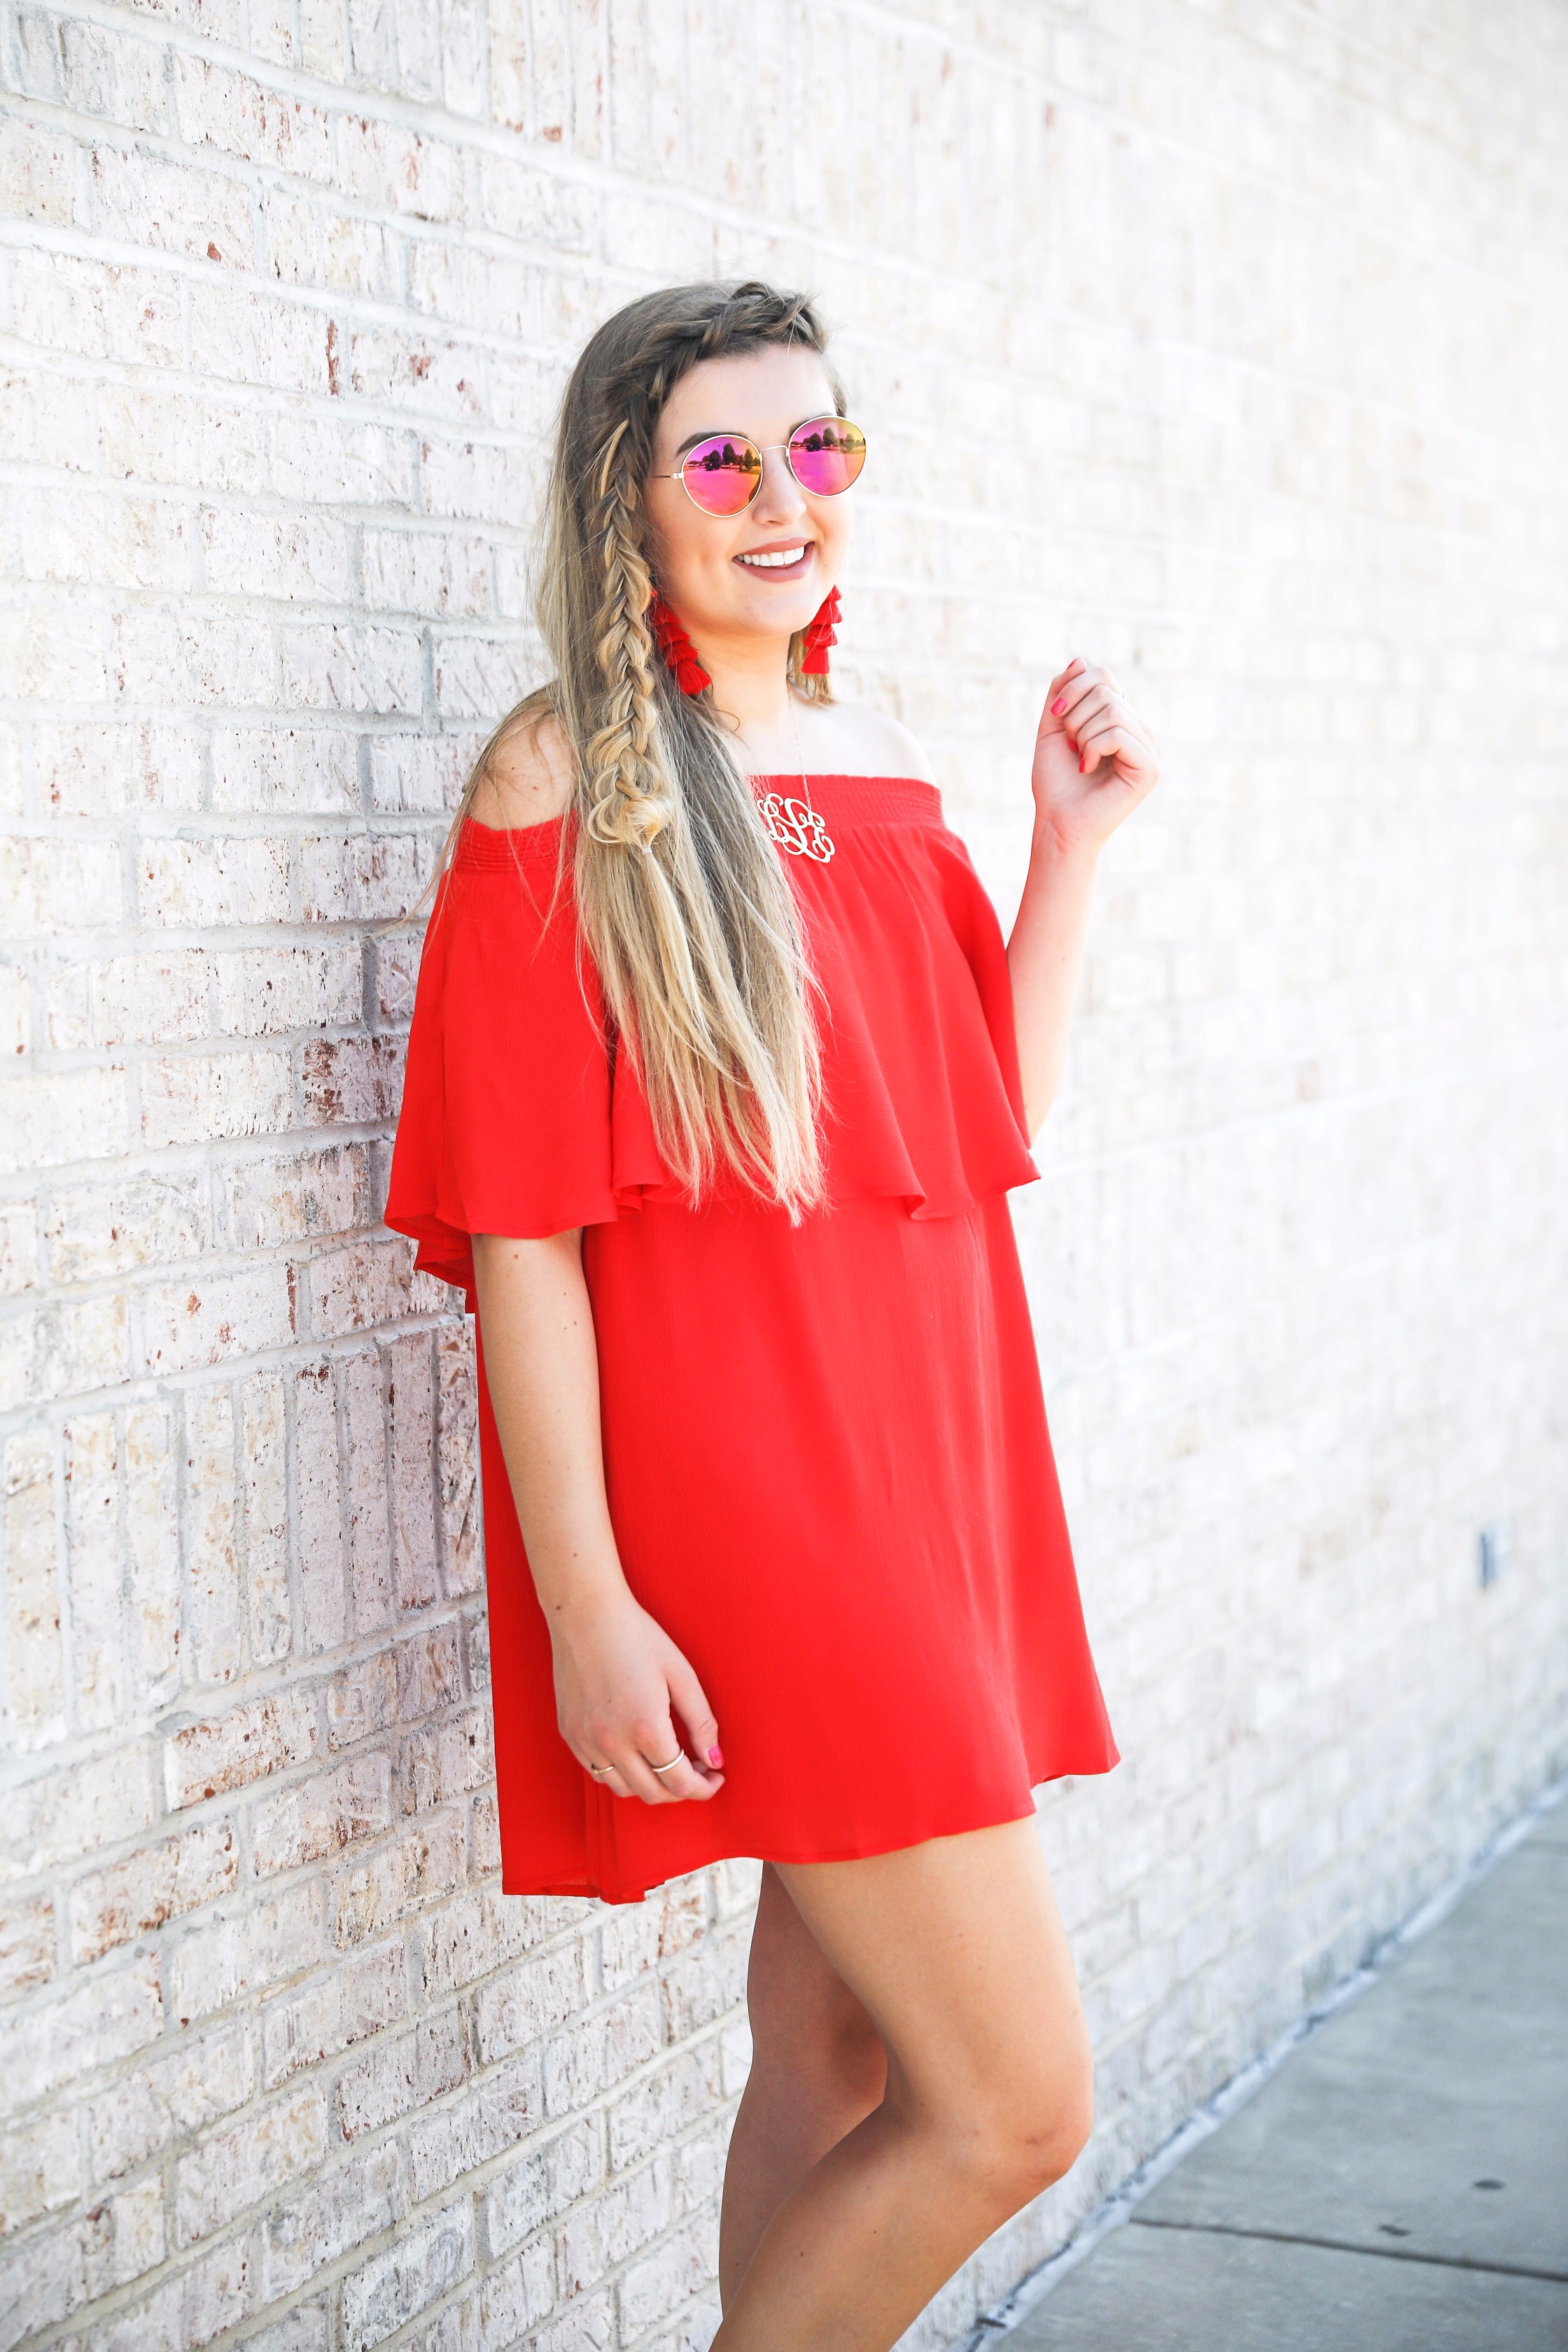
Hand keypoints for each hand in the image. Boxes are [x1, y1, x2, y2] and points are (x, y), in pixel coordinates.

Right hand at [551, 1584, 725, 1804]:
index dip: (704, 1788)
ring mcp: (586, 1741)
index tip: (716, 1776)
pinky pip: (598, 1773)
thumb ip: (701, 1722)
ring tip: (668, 1765)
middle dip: (682, 1790)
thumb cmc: (637, 1637)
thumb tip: (715, 1760)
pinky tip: (636, 1755)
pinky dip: (622, 1775)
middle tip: (698, 1772)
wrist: (585, 1614)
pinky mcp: (569, 1734)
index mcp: (646, 1728)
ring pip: (623, 1789)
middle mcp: (613, 1743)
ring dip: (651, 1786)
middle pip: (653, 1793)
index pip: (680, 1783)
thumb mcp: (681, 1674)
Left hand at [1031, 657, 1159, 857]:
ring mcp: (1147, 749)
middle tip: (1070, 746)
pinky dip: (1093, 749)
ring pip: (1112, 710)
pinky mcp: (1149, 769)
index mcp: (1119, 718)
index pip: (1103, 676)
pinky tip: (1087, 769)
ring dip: (1081, 735)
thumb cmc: (1054, 781)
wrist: (1055, 822)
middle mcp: (1138, 730)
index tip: (1056, 717)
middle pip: (1107, 690)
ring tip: (1080, 760)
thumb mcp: (1052, 726)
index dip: (1073, 690)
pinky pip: (1119, 734)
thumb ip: (1063, 692)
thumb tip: (1082, 660)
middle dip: (1074, 716)